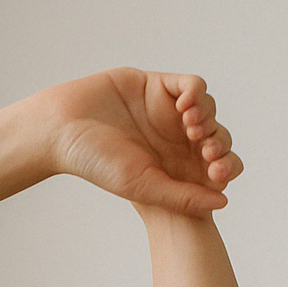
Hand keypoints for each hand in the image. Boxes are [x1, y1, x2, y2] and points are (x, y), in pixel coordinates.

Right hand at [42, 68, 243, 216]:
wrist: (63, 128)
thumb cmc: (96, 163)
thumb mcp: (144, 185)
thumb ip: (182, 196)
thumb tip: (223, 201)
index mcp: (171, 168)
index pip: (213, 167)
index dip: (224, 168)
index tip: (215, 172)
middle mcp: (172, 140)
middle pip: (217, 137)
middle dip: (219, 144)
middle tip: (207, 152)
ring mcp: (166, 111)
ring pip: (207, 110)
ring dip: (208, 118)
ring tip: (191, 128)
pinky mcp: (158, 85)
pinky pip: (192, 85)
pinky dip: (196, 94)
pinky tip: (184, 107)